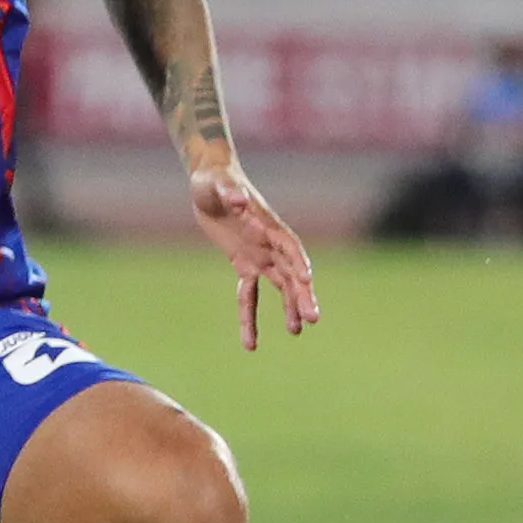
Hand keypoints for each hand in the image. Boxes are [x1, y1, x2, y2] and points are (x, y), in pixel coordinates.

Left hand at [189, 157, 318, 350]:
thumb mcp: (217, 185)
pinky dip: (249, 316)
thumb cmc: (215, 180)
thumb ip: (231, 193)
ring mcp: (260, 255)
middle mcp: (270, 243)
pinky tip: (251, 341)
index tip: (307, 280)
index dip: (298, 262)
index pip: (289, 247)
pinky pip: (249, 294)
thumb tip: (241, 202)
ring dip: (288, 307)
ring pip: (279, 286)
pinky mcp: (244, 264)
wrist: (210, 183)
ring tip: (296, 331)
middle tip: (312, 318)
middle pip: (290, 272)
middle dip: (301, 295)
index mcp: (269, 225)